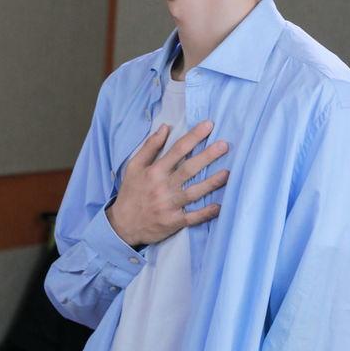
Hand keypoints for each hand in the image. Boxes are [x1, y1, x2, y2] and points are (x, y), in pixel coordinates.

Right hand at [106, 120, 228, 246]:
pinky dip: (206, 213)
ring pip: (194, 192)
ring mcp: (169, 205)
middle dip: (207, 156)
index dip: (194, 136)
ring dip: (211, 183)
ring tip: (227, 173)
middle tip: (224, 145)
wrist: (122, 225)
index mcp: (154, 171)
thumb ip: (150, 146)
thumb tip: (165, 127)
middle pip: (189, 169)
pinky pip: (193, 217)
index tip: (209, 125)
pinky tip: (219, 207)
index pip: (177, 149)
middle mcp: (163, 186)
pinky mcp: (173, 222)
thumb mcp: (134, 166)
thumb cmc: (131, 192)